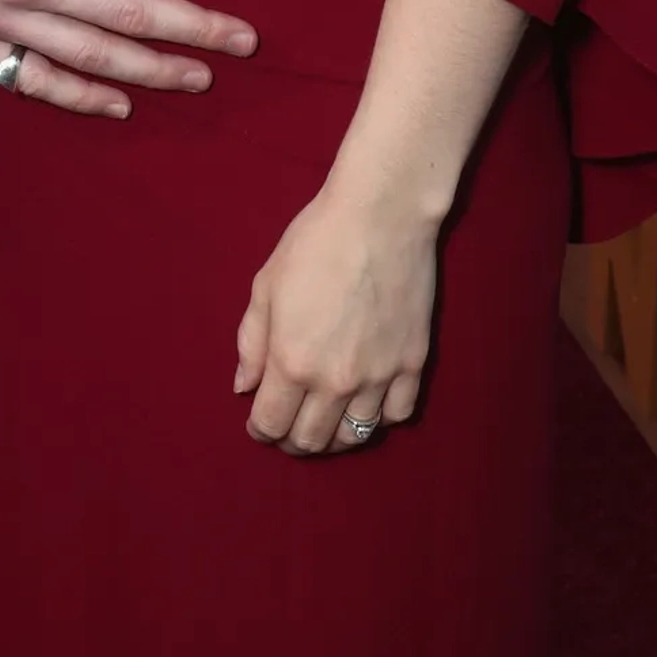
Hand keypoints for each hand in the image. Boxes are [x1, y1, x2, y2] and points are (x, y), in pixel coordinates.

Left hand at [235, 178, 437, 456]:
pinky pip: (397, 415)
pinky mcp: (412, 365)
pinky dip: (379, 418)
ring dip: (333, 437)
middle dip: (292, 440)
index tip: (259, 420)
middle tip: (288, 423)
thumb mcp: (266, 285)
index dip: (260, 430)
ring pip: (354, 437)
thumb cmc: (315, 241)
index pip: (271, 424)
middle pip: (311, 441)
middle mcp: (334, 381)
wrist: (380, 216)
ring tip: (324, 420)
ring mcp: (378, 377)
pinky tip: (366, 402)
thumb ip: (251, 342)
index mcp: (292, 362)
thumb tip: (244, 387)